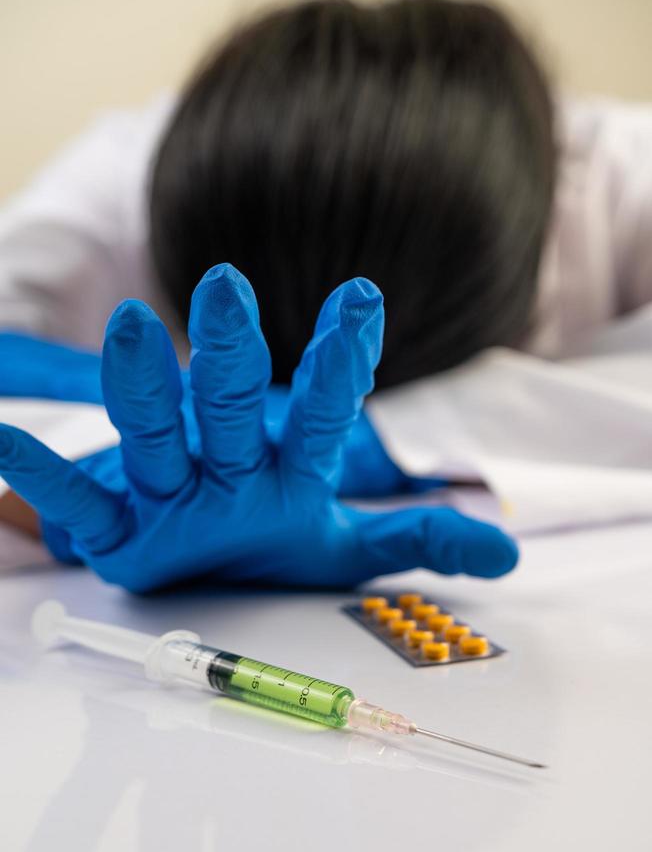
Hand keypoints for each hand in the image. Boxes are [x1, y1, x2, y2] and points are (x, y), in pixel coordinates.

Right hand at [0, 263, 516, 591]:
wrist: (191, 561)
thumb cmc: (264, 539)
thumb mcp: (342, 547)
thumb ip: (413, 537)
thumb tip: (506, 551)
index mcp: (281, 467)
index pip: (319, 408)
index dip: (340, 359)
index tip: (362, 298)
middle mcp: (220, 464)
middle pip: (227, 406)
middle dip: (231, 356)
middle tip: (230, 289)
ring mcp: (163, 488)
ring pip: (151, 434)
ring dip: (141, 388)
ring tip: (129, 332)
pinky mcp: (113, 525)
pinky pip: (76, 500)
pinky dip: (44, 474)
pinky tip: (6, 440)